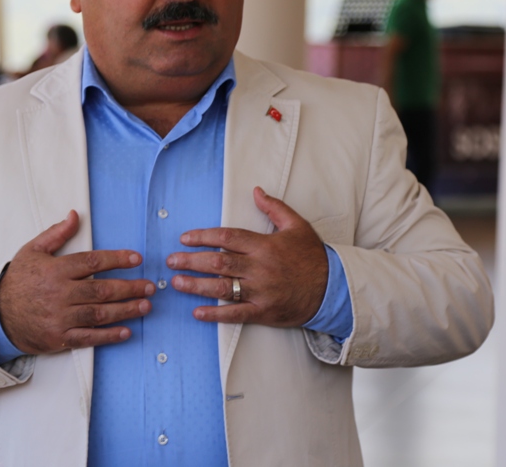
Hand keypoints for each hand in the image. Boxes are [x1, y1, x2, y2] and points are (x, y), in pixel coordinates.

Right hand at [0, 211, 154, 353]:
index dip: (118, 259)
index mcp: (56, 270)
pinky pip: (88, 337)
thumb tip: (75, 215)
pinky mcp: (59, 337)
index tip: (136, 259)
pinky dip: (108, 335)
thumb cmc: (17, 280)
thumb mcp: (32, 250)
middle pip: (102, 290)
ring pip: (99, 314)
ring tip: (145, 306)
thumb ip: (57, 234)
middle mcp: (60, 294)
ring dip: (126, 310)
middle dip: (130, 288)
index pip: (93, 262)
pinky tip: (126, 331)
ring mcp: (60, 318)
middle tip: (150, 286)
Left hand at [167, 188, 328, 326]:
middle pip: (218, 262)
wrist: (333, 288)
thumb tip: (256, 190)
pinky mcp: (264, 312)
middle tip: (171, 260)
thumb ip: (274, 207)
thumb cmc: (314, 256)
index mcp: (264, 245)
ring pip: (221, 288)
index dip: (203, 237)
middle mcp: (259, 268)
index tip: (185, 238)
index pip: (227, 237)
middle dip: (191, 261)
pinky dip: (215, 315)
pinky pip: (235, 314)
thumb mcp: (297, 225)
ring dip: (195, 285)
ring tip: (176, 282)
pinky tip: (197, 312)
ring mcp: (261, 291)